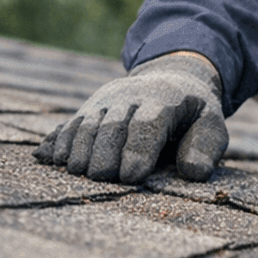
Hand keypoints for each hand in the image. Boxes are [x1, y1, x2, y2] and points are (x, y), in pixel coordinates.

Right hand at [34, 53, 227, 183]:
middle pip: (111, 124)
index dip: (138, 149)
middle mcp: (129, 97)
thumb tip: (193, 173)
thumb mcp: (211, 124)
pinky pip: (68, 124)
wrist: (170, 79)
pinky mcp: (88, 110)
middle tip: (102, 178)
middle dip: (104, 151)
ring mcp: (105, 102)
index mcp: (164, 100)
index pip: (148, 123)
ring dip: (77, 148)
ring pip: (86, 123)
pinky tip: (46, 158)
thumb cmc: (192, 113)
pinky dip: (56, 140)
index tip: (131, 177)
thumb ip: (206, 147)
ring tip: (77, 173)